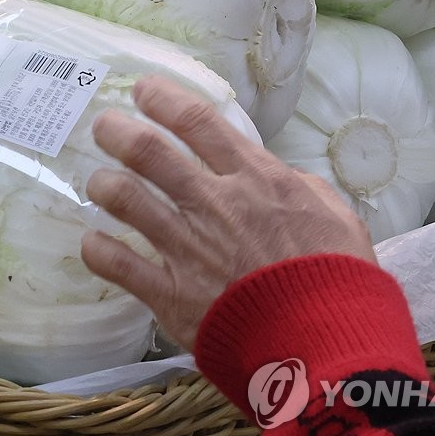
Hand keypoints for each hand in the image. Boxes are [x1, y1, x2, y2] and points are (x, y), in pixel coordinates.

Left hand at [81, 75, 374, 351]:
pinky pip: (118, 264)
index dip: (163, 99)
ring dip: (104, 185)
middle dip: (117, 132)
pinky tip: (94, 243)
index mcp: (257, 179)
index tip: (142, 90)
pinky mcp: (171, 294)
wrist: (330, 345)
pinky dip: (99, 250)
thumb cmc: (340, 280)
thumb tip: (280, 179)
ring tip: (99, 184)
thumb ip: (303, 191)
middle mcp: (215, 204)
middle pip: (149, 152)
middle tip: (104, 127)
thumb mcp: (337, 218)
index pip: (198, 121)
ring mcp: (188, 248)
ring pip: (125, 199)